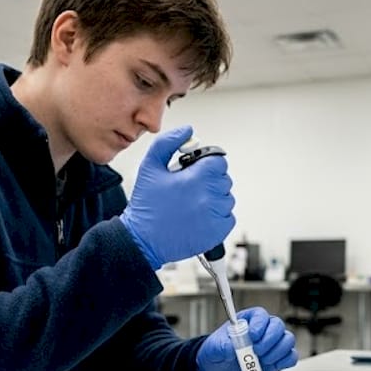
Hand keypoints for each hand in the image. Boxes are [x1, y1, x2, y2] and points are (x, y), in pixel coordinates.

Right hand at [119, 126, 234, 268]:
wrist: (142, 240)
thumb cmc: (146, 206)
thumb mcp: (150, 167)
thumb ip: (168, 142)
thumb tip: (187, 131)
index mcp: (196, 178)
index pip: (219, 161)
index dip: (206, 164)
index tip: (195, 171)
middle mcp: (209, 197)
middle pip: (223, 179)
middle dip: (208, 180)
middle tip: (189, 188)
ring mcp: (215, 216)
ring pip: (226, 198)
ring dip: (213, 198)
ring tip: (192, 204)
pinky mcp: (217, 232)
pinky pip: (228, 217)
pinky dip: (217, 216)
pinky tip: (198, 217)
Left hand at [196, 307, 297, 370]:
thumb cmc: (218, 353)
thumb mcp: (214, 348)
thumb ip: (223, 346)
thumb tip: (232, 348)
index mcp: (247, 321)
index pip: (260, 315)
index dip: (259, 324)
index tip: (253, 336)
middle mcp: (263, 331)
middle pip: (278, 325)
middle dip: (269, 339)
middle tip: (257, 351)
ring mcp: (272, 345)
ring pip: (287, 340)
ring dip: (277, 351)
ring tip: (262, 360)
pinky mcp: (277, 360)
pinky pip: (291, 357)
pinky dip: (284, 361)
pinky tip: (271, 365)